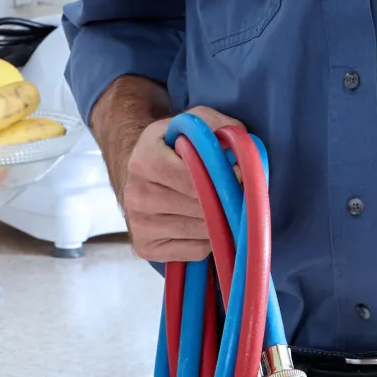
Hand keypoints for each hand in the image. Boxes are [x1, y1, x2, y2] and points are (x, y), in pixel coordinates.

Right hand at [108, 106, 242, 261]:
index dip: (226, 178)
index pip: (194, 180)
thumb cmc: (172, 149)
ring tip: (217, 206)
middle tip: (236, 192)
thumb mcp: (191, 125)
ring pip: (202, 231)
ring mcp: (138, 224)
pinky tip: (201, 223)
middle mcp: (135, 195)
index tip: (242, 174)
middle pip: (201, 209)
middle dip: (226, 202)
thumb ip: (218, 125)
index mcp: (143, 161)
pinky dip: (208, 240)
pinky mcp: (144, 247)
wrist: (138, 174)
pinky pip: (196, 250)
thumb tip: (241, 146)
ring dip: (220, 221)